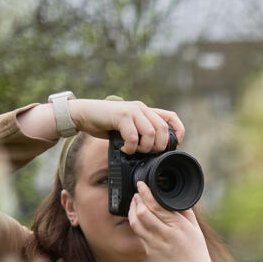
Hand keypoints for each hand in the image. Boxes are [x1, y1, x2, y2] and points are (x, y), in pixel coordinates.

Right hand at [68, 99, 184, 153]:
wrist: (83, 114)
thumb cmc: (106, 123)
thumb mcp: (128, 126)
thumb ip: (141, 131)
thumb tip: (155, 148)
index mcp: (146, 111)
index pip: (171, 116)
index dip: (179, 130)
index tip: (176, 143)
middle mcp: (141, 108)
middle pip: (163, 129)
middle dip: (159, 146)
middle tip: (147, 153)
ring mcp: (132, 111)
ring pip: (151, 133)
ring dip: (145, 148)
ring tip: (135, 150)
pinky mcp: (122, 116)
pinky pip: (134, 136)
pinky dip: (131, 147)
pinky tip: (124, 149)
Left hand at [128, 181, 212, 261]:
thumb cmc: (196, 254)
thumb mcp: (196, 231)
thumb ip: (185, 214)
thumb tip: (175, 200)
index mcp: (180, 226)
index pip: (158, 205)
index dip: (146, 193)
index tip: (141, 185)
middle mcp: (167, 234)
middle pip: (144, 212)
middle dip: (137, 199)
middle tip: (137, 193)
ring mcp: (156, 244)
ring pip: (136, 223)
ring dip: (132, 210)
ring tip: (134, 204)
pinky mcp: (150, 253)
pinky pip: (139, 234)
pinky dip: (136, 223)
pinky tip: (137, 218)